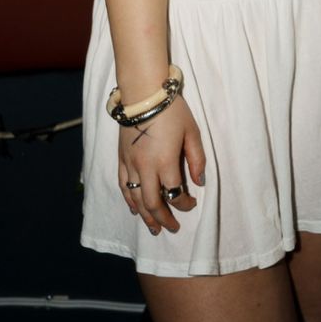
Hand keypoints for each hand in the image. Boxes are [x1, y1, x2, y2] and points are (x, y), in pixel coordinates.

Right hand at [119, 98, 205, 236]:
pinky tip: (134, 208)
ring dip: (145, 216)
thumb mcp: (192, 132)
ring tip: (154, 228)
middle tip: (172, 228)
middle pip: (152, 203)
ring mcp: (130, 164)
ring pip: (135, 198)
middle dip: (163, 219)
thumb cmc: (172, 111)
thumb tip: (199, 182)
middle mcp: (145, 168)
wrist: (143, 94)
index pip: (175, 193)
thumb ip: (197, 159)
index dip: (184, 204)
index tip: (192, 203)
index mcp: (165, 162)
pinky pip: (122, 185)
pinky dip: (129, 200)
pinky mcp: (121, 158)